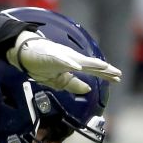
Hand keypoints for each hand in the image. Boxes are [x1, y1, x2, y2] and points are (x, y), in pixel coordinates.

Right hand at [7, 32, 122, 94]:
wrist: (23, 52)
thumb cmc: (40, 64)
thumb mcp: (58, 80)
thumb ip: (73, 84)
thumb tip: (87, 90)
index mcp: (73, 64)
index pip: (93, 70)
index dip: (105, 75)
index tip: (118, 79)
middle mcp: (71, 58)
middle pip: (91, 65)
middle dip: (105, 70)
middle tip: (118, 75)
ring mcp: (62, 56)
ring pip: (80, 61)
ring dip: (93, 65)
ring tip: (105, 67)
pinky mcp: (52, 55)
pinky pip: (62, 60)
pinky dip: (70, 63)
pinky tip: (78, 67)